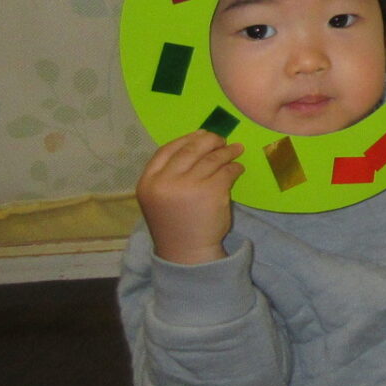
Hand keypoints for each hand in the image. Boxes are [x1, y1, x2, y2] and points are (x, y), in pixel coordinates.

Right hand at [137, 131, 241, 264]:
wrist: (186, 251)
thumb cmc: (175, 223)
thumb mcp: (160, 197)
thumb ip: (170, 173)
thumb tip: (197, 142)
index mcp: (148, 182)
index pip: (166, 150)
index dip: (186, 139)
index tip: (201, 134)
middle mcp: (165, 182)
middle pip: (190, 150)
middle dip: (209, 141)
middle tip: (221, 139)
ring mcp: (188, 186)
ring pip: (212, 159)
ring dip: (226, 152)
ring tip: (236, 150)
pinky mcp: (212, 192)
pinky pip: (227, 172)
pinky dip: (235, 167)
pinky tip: (238, 168)